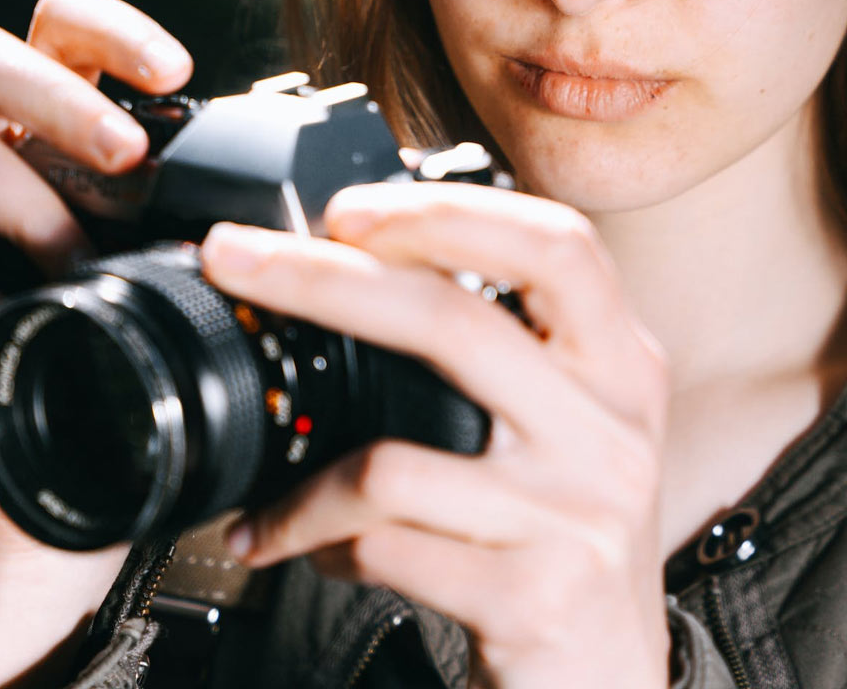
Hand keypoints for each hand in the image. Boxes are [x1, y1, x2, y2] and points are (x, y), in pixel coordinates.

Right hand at [0, 0, 192, 550]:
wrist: (61, 452)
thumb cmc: (119, 327)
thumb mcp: (161, 251)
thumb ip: (187, 210)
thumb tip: (273, 194)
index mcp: (47, 129)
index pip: (60, 32)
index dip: (110, 30)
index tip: (176, 71)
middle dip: (60, 99)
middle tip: (128, 157)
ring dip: (31, 205)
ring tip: (79, 262)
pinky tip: (26, 324)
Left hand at [201, 181, 669, 688]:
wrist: (605, 677)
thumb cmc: (562, 531)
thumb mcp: (560, 422)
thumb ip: (492, 347)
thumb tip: (354, 273)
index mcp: (615, 361)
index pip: (552, 244)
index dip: (447, 212)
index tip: (347, 210)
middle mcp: (610, 423)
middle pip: (453, 321)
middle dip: (321, 278)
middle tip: (236, 258)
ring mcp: (577, 510)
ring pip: (394, 452)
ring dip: (298, 471)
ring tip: (259, 490)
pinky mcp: (535, 592)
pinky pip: (382, 542)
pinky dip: (317, 537)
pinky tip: (304, 546)